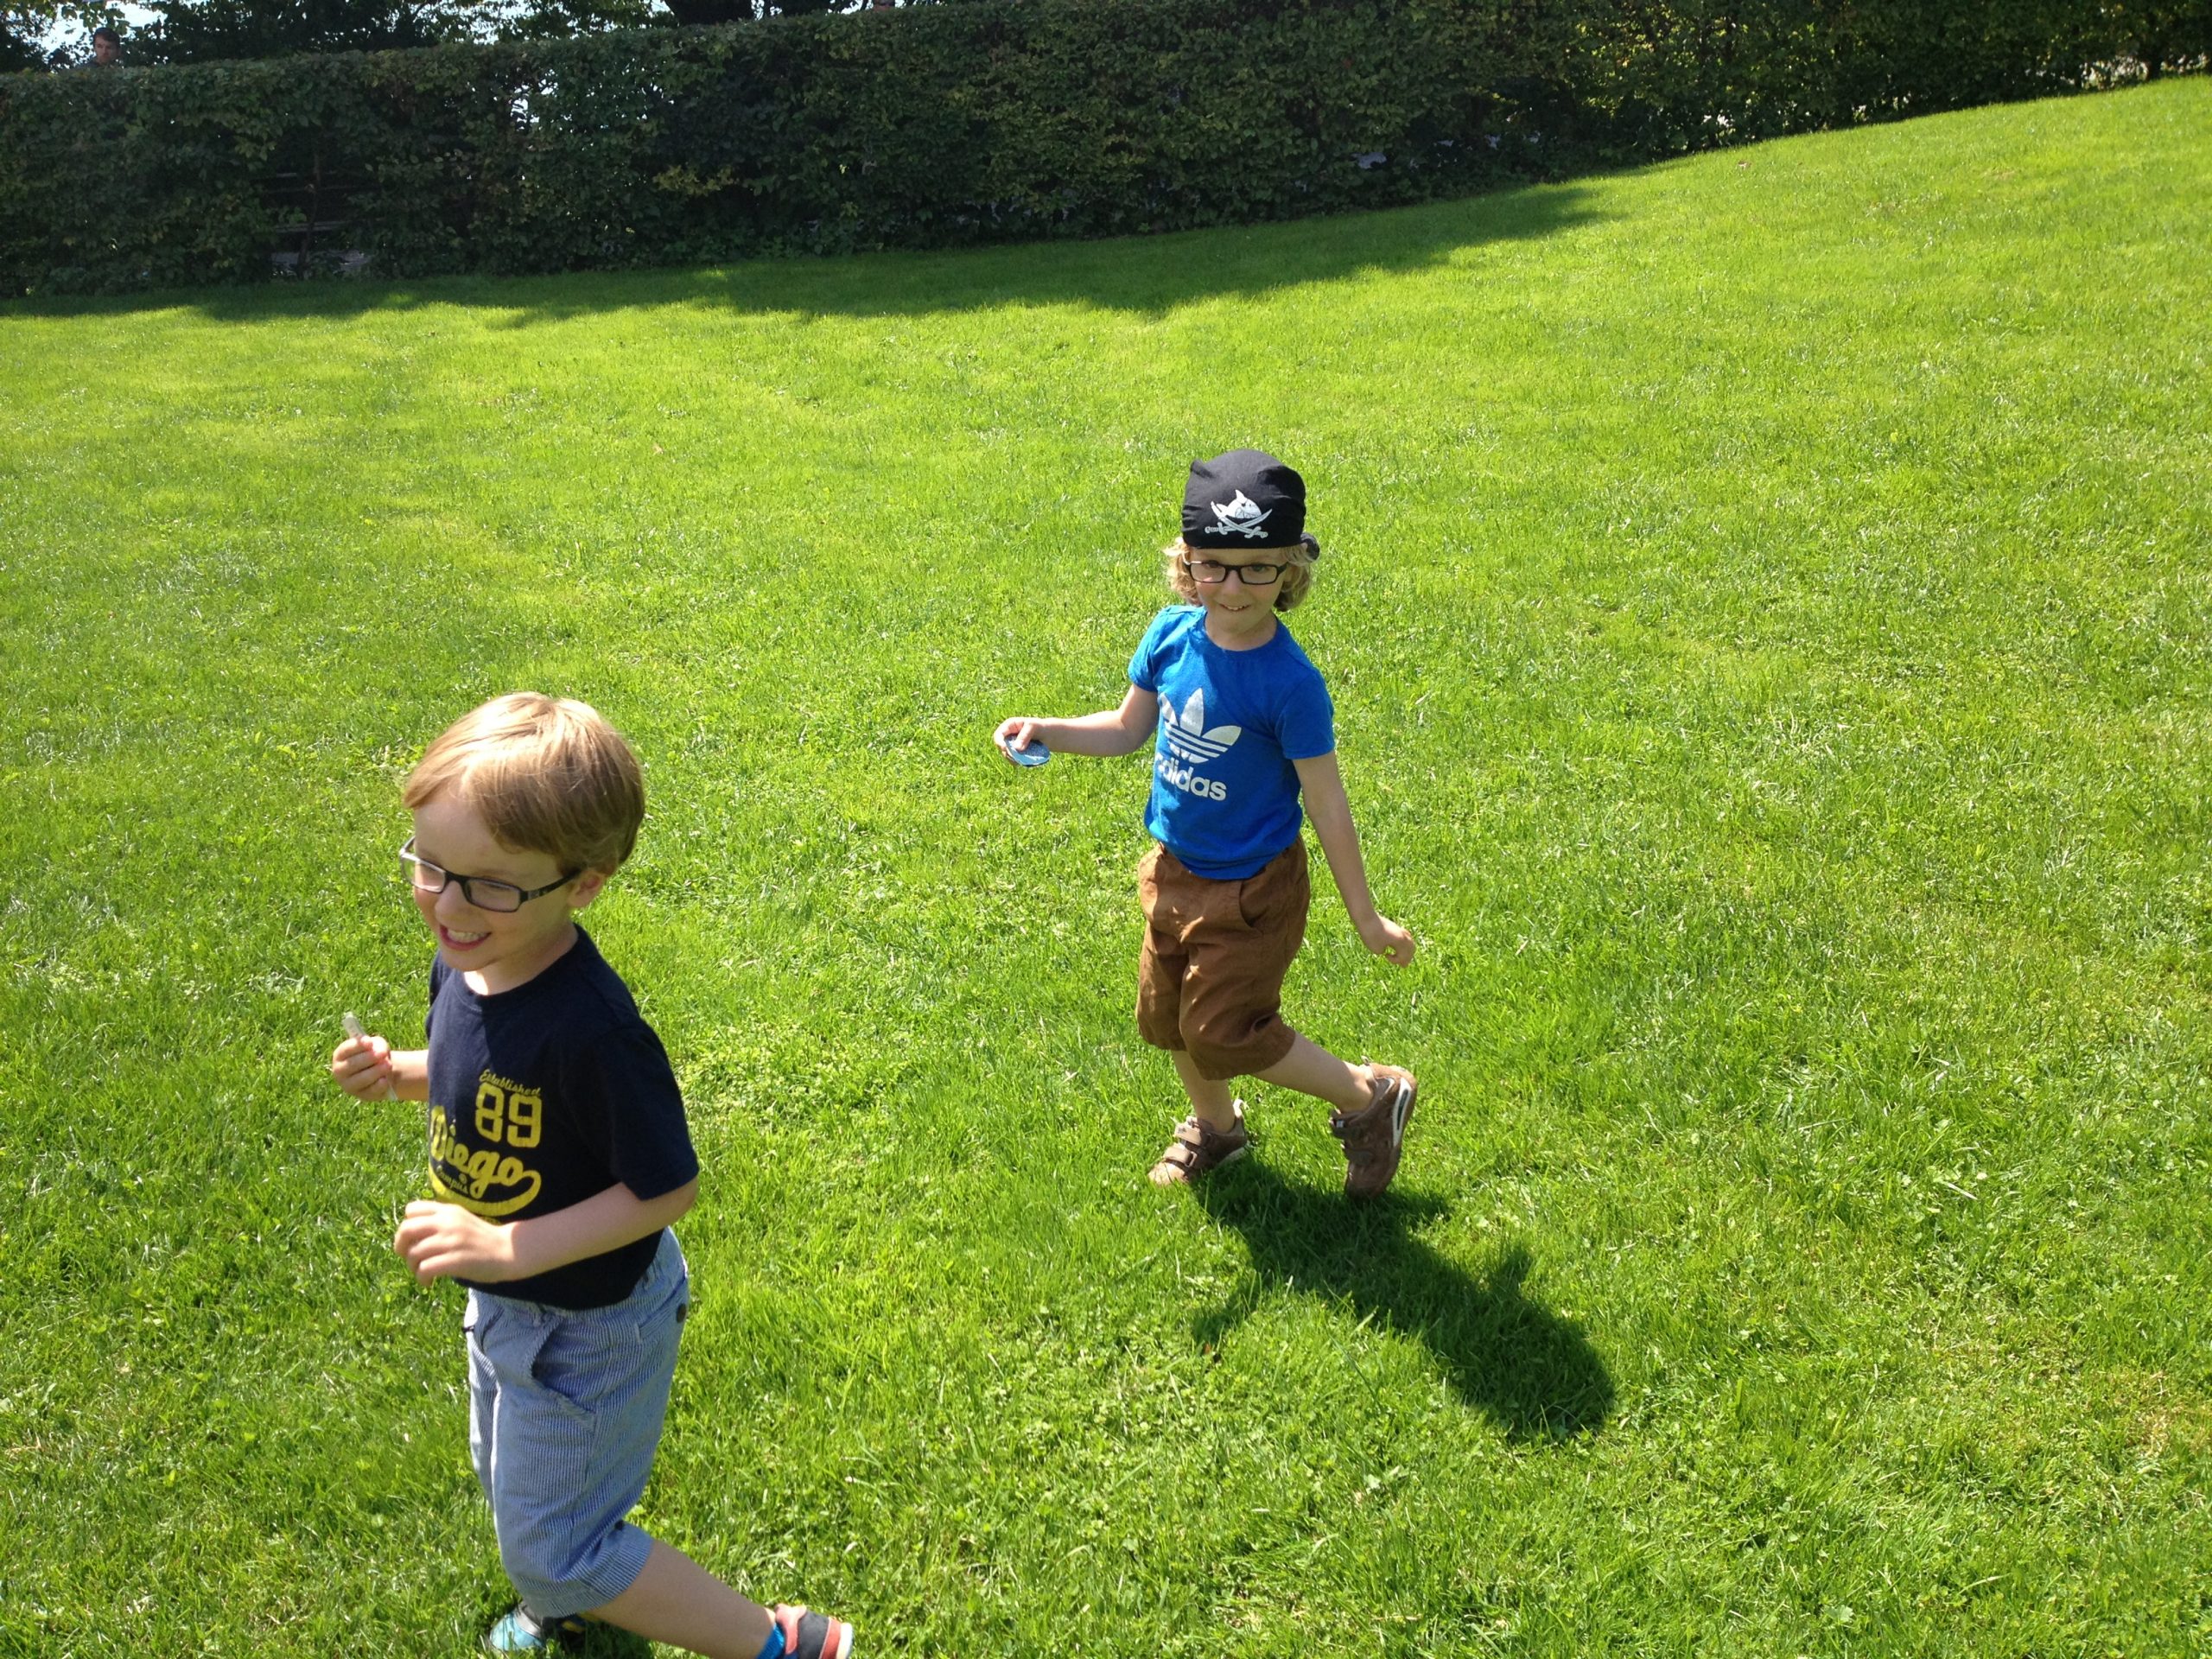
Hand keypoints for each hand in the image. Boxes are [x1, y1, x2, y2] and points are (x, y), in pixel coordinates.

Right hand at [331, 1033, 397, 1100]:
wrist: (384, 1072)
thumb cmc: (376, 1054)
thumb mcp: (378, 1045)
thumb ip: (377, 1045)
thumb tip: (379, 1051)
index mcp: (340, 1055)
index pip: (346, 1049)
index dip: (357, 1045)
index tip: (369, 1042)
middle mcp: (340, 1071)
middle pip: (352, 1064)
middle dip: (368, 1058)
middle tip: (382, 1054)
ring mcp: (349, 1085)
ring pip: (360, 1079)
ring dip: (375, 1071)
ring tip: (388, 1065)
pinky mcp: (362, 1096)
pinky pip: (370, 1091)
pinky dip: (378, 1085)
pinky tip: (384, 1080)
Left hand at [393, 1200, 521, 1285]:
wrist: (508, 1252)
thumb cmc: (483, 1239)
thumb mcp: (461, 1220)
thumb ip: (440, 1220)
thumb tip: (410, 1232)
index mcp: (448, 1211)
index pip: (412, 1209)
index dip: (407, 1226)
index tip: (414, 1239)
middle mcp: (447, 1223)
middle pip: (406, 1230)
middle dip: (400, 1246)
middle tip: (408, 1257)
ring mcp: (451, 1242)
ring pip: (413, 1253)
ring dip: (412, 1267)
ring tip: (422, 1273)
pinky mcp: (455, 1261)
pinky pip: (425, 1269)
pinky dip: (421, 1278)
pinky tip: (429, 1282)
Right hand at [993, 717, 1040, 760]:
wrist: (1048, 735)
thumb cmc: (1040, 727)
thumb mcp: (1033, 727)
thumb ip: (1024, 736)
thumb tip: (1016, 749)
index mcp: (1009, 726)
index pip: (998, 735)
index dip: (999, 742)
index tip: (1005, 749)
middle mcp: (1008, 736)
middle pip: (1001, 747)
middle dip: (1007, 753)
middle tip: (1016, 758)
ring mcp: (1011, 745)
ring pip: (1007, 755)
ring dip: (1013, 759)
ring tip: (1022, 760)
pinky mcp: (1016, 753)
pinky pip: (1013, 760)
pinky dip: (1017, 762)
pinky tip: (1023, 762)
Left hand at [1358, 913, 1416, 965]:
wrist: (1366, 917)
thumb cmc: (1371, 934)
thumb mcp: (1377, 949)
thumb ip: (1384, 951)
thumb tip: (1386, 948)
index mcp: (1400, 941)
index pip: (1403, 956)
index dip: (1395, 960)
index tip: (1385, 956)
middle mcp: (1402, 935)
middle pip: (1411, 949)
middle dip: (1407, 958)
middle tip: (1403, 965)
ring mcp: (1399, 929)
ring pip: (1409, 942)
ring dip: (1406, 950)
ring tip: (1401, 956)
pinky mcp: (1394, 926)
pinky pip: (1404, 936)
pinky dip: (1403, 943)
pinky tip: (1398, 946)